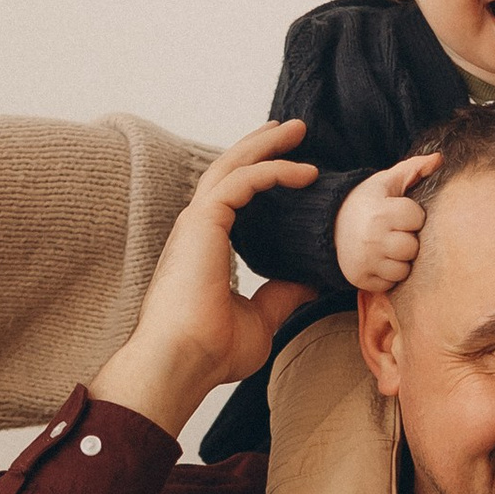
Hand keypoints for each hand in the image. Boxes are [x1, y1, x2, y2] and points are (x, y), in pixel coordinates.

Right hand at [89, 120, 318, 435]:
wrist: (183, 364)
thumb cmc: (211, 351)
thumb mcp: (262, 318)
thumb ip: (282, 294)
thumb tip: (311, 281)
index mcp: (206, 248)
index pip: (234, 198)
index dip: (261, 176)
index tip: (293, 168)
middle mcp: (198, 230)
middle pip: (230, 172)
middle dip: (262, 146)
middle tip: (294, 130)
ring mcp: (196, 224)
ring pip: (231, 167)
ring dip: (265, 145)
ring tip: (297, 130)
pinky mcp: (202, 223)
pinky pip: (240, 181)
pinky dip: (271, 170)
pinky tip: (302, 172)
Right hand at [333, 152, 437, 289]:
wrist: (328, 225)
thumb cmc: (367, 202)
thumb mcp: (386, 181)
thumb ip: (413, 168)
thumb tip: (439, 158)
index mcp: (380, 212)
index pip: (417, 219)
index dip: (413, 216)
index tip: (401, 214)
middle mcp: (372, 239)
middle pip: (412, 248)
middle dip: (408, 240)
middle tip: (395, 233)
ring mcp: (365, 262)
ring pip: (403, 270)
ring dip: (400, 261)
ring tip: (389, 248)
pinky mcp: (361, 280)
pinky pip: (390, 285)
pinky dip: (388, 275)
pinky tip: (380, 261)